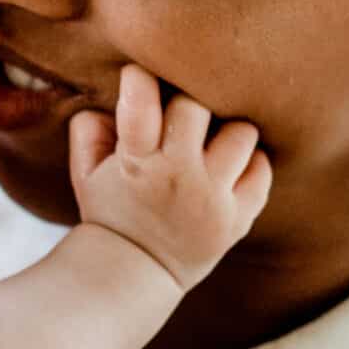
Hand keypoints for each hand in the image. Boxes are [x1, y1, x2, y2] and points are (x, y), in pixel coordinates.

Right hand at [67, 64, 271, 289]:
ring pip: (241, 133)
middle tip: (181, 116)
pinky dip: (250, 162)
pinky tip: (230, 167)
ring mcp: (212, 199)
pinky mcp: (239, 218)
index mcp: (135, 163)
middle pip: (196, 107)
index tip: (139, 77)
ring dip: (226, 132)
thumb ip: (90, 128)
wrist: (135, 272)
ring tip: (212, 143)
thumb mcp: (86, 173)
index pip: (140, 103)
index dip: (140, 79)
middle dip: (186, 105)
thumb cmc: (112, 212)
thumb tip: (118, 91)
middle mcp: (177, 177)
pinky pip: (262, 169)